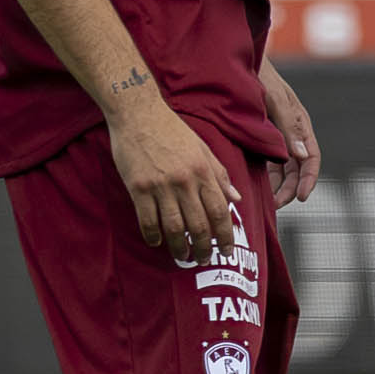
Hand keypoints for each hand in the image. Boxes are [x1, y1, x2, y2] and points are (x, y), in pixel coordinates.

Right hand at [109, 96, 240, 264]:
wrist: (138, 113)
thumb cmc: (172, 130)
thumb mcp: (203, 148)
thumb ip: (220, 175)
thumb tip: (236, 198)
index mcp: (203, 171)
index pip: (220, 211)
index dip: (225, 235)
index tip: (227, 250)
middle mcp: (185, 181)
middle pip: (199, 225)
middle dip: (203, 247)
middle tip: (204, 259)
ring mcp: (160, 186)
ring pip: (174, 227)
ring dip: (179, 247)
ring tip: (183, 256)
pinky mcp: (138, 187)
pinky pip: (147, 220)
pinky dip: (153, 235)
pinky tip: (157, 242)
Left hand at [260, 60, 320, 205]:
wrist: (236, 60)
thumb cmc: (258, 75)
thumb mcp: (273, 99)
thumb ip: (288, 126)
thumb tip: (302, 156)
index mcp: (300, 123)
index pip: (311, 157)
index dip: (308, 179)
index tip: (301, 197)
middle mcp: (291, 131)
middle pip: (297, 167)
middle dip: (290, 188)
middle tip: (277, 206)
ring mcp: (276, 134)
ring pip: (282, 168)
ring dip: (276, 185)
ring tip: (266, 202)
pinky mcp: (260, 136)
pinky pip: (266, 161)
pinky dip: (263, 175)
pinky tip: (254, 185)